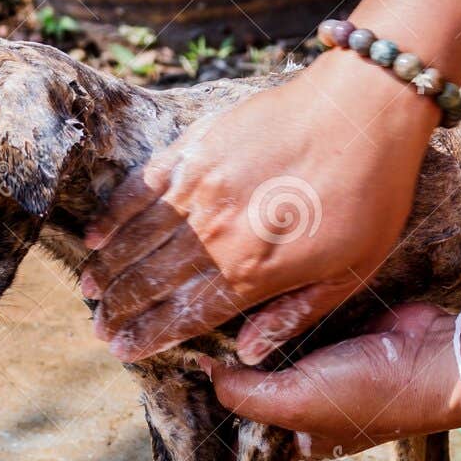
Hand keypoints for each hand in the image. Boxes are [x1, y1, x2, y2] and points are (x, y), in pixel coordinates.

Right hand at [82, 49, 439, 363]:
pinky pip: (140, 188)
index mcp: (255, 273)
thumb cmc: (370, 192)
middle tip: (99, 329)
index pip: (185, 314)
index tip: (122, 350)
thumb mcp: (352, 272)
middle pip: (153, 282)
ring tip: (90, 292)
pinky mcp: (194, 149)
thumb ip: (294, 314)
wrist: (365, 108)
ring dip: (109, 270)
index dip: (148, 336)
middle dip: (120, 310)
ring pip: (138, 240)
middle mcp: (217, 236)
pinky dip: (114, 215)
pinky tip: (95, 236)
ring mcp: (200, 190)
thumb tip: (247, 352)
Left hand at [203, 302, 460, 456]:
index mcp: (296, 435)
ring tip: (203, 310)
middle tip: (181, 338)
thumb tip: (203, 373)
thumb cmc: (370, 393)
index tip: (175, 388)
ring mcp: (319, 365)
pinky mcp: (332, 330)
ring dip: (246, 333)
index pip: (242, 432)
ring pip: (270, 349)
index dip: (212, 413)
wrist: (435, 355)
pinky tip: (242, 293)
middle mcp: (305, 403)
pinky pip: (293, 320)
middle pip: (252, 385)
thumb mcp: (295, 402)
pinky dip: (274, 310)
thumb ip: (244, 394)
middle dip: (225, 365)